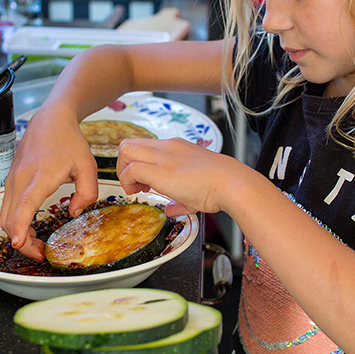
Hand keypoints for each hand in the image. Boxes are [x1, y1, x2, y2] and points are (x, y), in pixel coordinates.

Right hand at [0, 107, 98, 260]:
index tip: (18, 244)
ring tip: (37, 244)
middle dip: (22, 242)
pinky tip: (29, 229)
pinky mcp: (10, 181)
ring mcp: (12, 180)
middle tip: (41, 254)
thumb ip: (87, 193)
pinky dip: (14, 223)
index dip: (21, 226)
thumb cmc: (70, 142)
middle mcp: (21, 179)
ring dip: (17, 234)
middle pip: (10, 218)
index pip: (26, 204)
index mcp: (41, 175)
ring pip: (4, 216)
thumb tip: (73, 212)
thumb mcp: (88, 166)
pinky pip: (6, 208)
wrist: (50, 120)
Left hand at [115, 137, 235, 216]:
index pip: (144, 146)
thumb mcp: (196, 189)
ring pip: (125, 150)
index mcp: (176, 147)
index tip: (144, 181)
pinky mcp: (159, 171)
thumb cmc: (220, 186)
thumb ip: (180, 200)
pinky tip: (138, 193)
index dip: (137, 163)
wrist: (231, 183)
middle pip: (129, 143)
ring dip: (123, 172)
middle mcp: (166, 147)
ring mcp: (162, 156)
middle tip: (134, 183)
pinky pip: (131, 169)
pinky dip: (128, 182)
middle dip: (123, 164)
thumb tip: (171, 211)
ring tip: (135, 188)